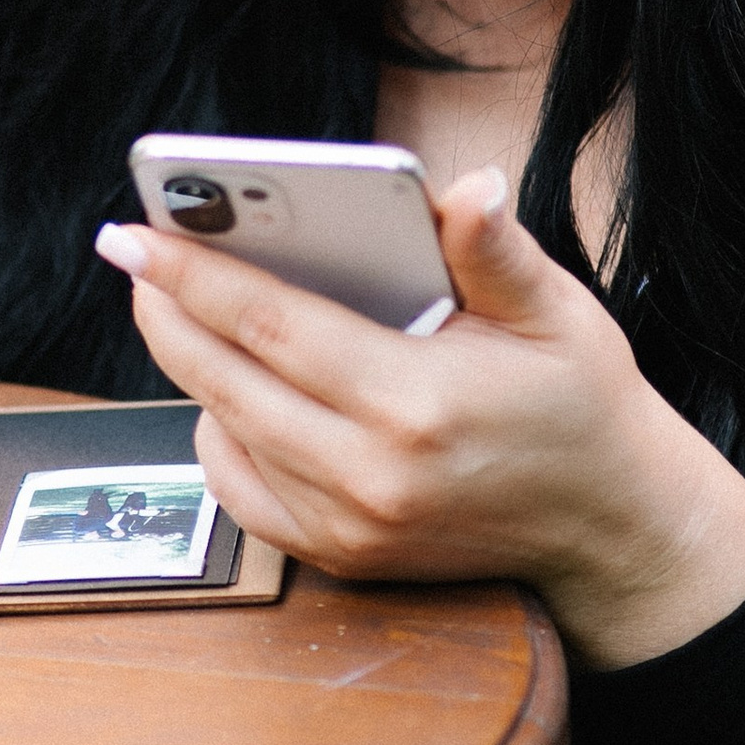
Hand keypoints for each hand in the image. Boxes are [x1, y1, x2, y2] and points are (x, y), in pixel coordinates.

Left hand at [95, 166, 744, 667]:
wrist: (613, 529)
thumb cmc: (582, 405)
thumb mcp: (557, 314)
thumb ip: (497, 250)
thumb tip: (466, 188)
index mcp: (415, 402)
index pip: (271, 326)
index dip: (192, 275)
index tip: (131, 234)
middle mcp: (370, 474)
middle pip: (225, 380)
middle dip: (165, 310)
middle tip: (131, 255)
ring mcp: (351, 525)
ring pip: (224, 433)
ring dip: (192, 368)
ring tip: (179, 306)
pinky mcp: (343, 556)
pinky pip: (244, 490)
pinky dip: (223, 433)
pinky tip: (233, 389)